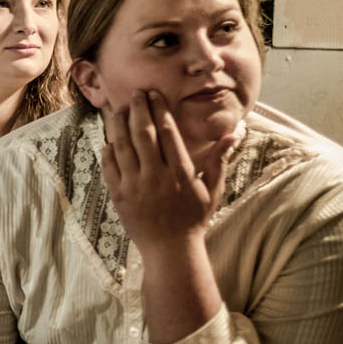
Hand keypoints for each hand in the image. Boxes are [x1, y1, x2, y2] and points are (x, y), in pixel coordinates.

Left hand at [101, 90, 233, 254]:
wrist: (170, 250)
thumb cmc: (194, 219)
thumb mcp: (213, 190)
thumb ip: (219, 160)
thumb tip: (234, 133)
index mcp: (180, 173)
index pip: (167, 133)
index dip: (159, 110)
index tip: (154, 94)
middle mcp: (156, 177)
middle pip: (143, 134)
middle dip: (138, 109)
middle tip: (135, 93)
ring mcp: (134, 186)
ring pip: (122, 146)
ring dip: (119, 124)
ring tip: (119, 108)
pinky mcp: (118, 196)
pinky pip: (109, 166)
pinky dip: (108, 149)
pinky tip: (109, 137)